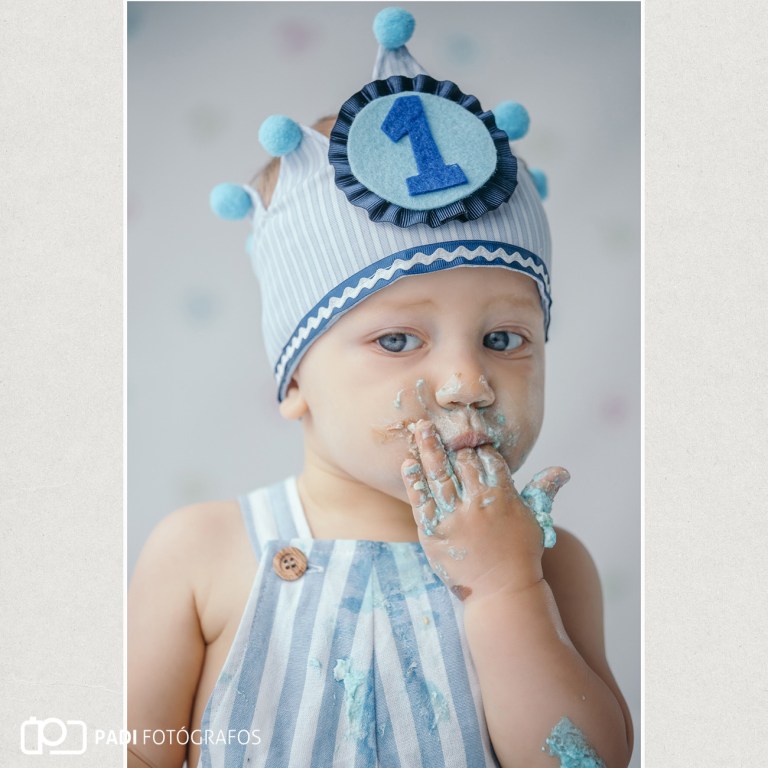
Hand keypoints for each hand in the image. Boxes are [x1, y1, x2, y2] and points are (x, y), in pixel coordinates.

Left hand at [401, 419, 568, 601]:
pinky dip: (414, 480)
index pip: (489, 459)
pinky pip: (420, 501)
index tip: (472, 438)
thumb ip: (542, 491)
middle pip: (462, 462)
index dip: (480, 447)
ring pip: (439, 474)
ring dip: (428, 448)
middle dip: (453, 443)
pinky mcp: (433, 532)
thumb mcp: (535, 519)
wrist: (501, 592)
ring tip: (420, 428)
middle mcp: (478, 503)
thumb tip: (562, 470)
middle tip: (441, 424)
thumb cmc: (520, 554)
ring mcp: (453, 518)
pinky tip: (408, 463)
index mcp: (503, 496)